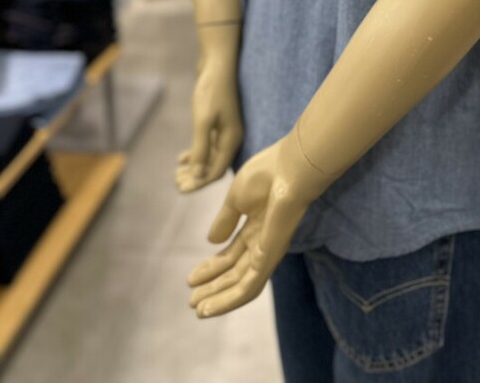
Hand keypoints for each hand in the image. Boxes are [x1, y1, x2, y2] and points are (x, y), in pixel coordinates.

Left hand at [175, 58, 242, 192]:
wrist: (217, 64)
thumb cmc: (211, 91)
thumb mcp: (203, 121)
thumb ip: (201, 148)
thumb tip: (198, 176)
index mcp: (232, 140)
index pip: (216, 171)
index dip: (199, 183)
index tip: (180, 189)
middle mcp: (231, 138)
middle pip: (214, 166)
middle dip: (195, 178)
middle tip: (176, 183)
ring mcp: (225, 131)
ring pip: (210, 157)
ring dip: (194, 167)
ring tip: (177, 174)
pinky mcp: (218, 123)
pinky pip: (208, 145)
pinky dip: (196, 153)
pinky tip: (181, 158)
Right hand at [187, 133, 315, 317]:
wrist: (289, 169)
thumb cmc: (267, 174)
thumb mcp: (236, 197)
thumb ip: (225, 220)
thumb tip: (211, 241)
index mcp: (256, 226)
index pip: (232, 254)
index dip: (211, 267)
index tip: (190, 279)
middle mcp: (263, 242)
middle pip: (236, 272)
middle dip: (214, 286)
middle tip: (191, 300)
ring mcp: (268, 251)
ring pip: (242, 285)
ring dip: (219, 298)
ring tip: (198, 310)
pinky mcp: (271, 258)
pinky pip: (249, 287)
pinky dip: (229, 300)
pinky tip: (211, 308)